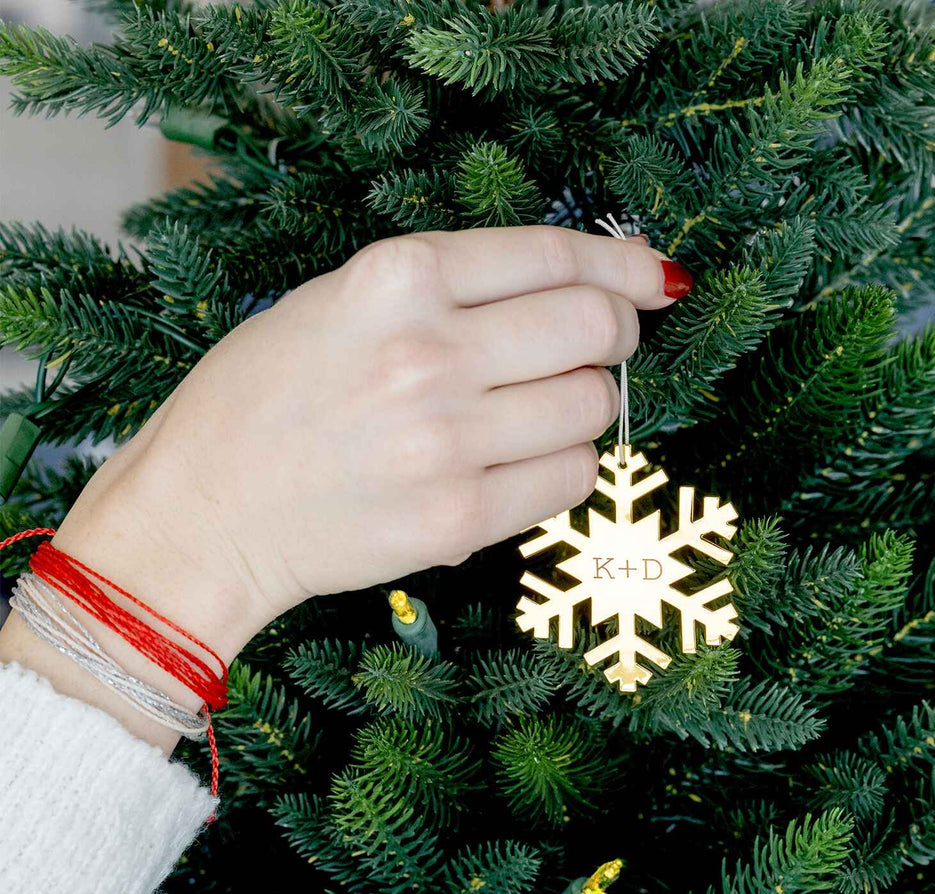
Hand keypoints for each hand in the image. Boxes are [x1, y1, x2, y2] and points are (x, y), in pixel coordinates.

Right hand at [1, 225, 689, 750]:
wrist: (205, 512)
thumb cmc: (261, 399)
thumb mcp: (337, 303)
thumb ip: (450, 290)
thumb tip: (572, 289)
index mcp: (395, 278)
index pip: (553, 256)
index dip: (621, 266)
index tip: (653, 279)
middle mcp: (428, 353)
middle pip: (594, 329)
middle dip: (614, 334)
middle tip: (598, 347)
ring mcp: (446, 441)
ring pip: (593, 408)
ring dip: (584, 405)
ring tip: (534, 412)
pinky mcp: (458, 520)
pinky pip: (572, 479)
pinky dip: (565, 465)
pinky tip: (522, 461)